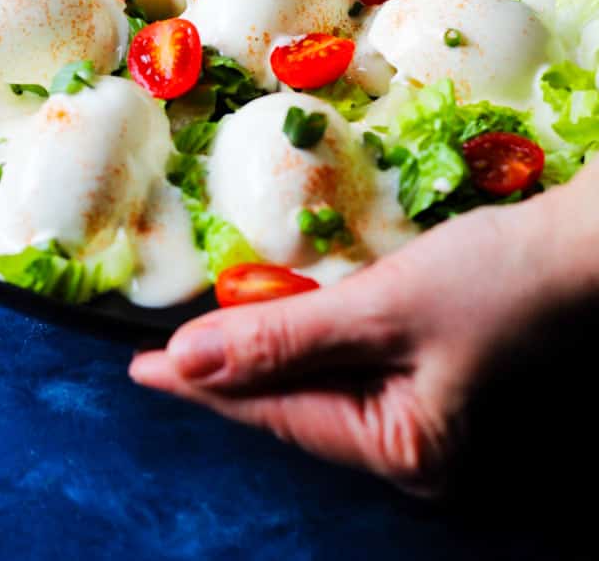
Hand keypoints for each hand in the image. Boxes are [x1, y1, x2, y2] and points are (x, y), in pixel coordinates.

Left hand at [130, 174, 589, 496]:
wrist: (577, 244)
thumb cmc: (491, 278)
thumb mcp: (378, 308)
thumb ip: (280, 337)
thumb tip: (187, 362)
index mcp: (402, 449)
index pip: (276, 414)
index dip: (202, 388)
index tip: (139, 370)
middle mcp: (409, 444)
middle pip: (292, 405)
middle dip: (227, 375)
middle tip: (160, 353)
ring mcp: (421, 408)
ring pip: (314, 383)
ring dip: (262, 351)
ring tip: (202, 339)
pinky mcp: (426, 370)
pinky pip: (343, 362)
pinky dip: (304, 337)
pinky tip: (276, 319)